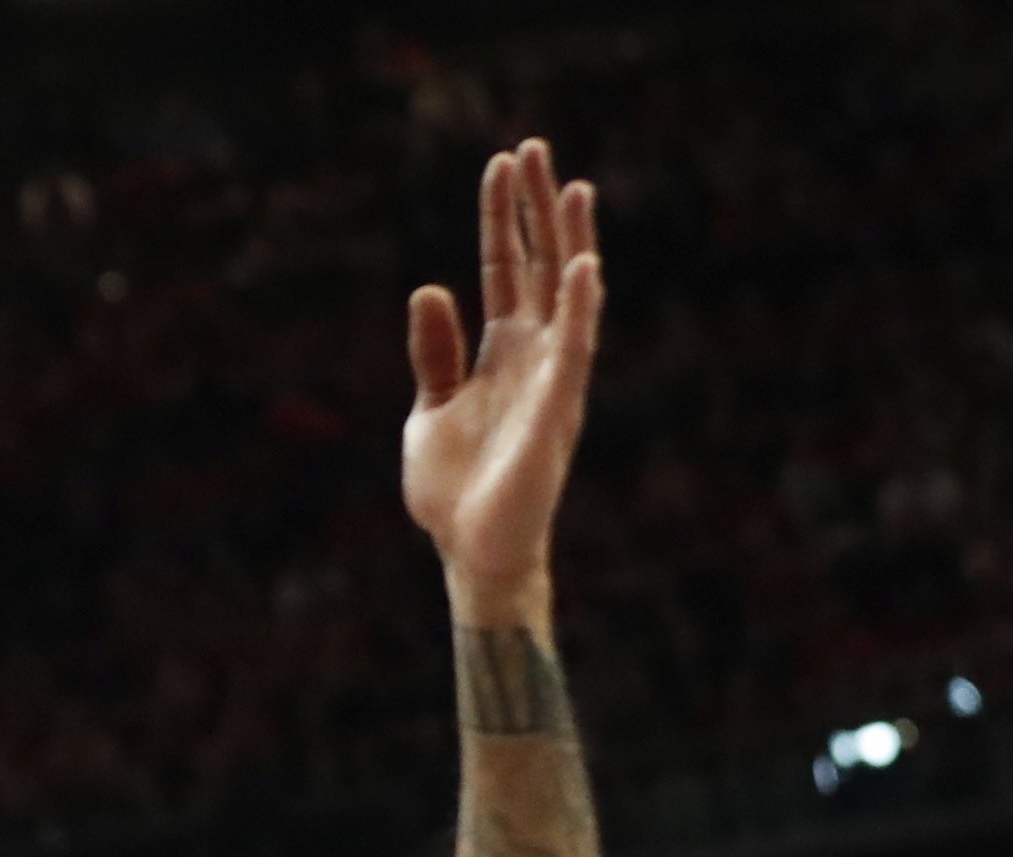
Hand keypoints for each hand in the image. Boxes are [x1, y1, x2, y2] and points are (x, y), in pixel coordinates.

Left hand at [404, 140, 604, 616]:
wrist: (471, 552)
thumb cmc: (455, 490)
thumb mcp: (430, 410)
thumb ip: (435, 354)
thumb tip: (430, 289)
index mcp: (503, 352)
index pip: (505, 268)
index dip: (503, 218)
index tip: (501, 164)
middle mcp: (534, 356)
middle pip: (539, 265)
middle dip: (537, 209)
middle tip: (534, 148)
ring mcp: (550, 380)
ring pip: (567, 296)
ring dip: (570, 242)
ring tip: (572, 186)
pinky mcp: (556, 412)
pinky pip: (574, 352)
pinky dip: (578, 308)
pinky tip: (582, 265)